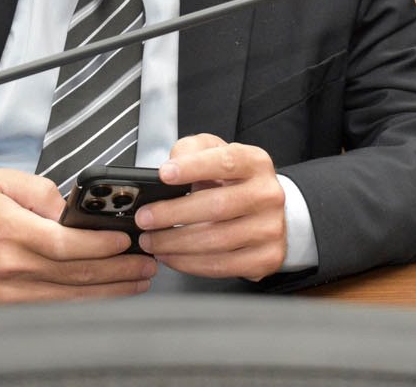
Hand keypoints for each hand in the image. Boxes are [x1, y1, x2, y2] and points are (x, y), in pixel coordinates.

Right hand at [0, 168, 154, 304]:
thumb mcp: (0, 184)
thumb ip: (41, 188)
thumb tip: (71, 207)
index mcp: (13, 233)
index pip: (66, 244)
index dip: (101, 245)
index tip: (126, 241)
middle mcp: (13, 268)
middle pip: (76, 274)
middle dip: (119, 270)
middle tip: (146, 263)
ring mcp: (11, 295)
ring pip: (71, 297)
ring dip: (110, 290)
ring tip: (138, 280)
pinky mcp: (10, 311)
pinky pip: (56, 310)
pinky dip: (85, 305)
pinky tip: (107, 296)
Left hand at [136, 134, 288, 280]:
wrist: (266, 211)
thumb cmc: (234, 182)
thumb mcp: (215, 154)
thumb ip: (192, 150)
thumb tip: (173, 163)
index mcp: (256, 163)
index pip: (226, 162)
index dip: (194, 167)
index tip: (165, 174)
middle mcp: (268, 195)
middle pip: (218, 205)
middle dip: (173, 214)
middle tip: (145, 218)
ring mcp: (270, 228)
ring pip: (216, 240)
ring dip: (175, 243)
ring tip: (152, 240)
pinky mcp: (266, 257)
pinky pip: (221, 265)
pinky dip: (188, 263)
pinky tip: (172, 255)